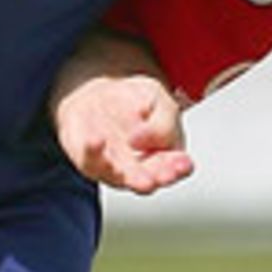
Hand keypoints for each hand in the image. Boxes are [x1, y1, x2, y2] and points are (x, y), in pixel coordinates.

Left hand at [50, 36, 194, 195]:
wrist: (98, 91)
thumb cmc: (134, 100)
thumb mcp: (156, 98)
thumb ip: (160, 122)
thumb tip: (142, 139)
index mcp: (166, 154)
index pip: (179, 167)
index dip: (181, 167)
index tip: (182, 163)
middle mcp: (141, 167)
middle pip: (151, 180)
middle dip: (154, 180)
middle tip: (156, 178)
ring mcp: (115, 168)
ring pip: (120, 179)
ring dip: (125, 178)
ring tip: (133, 174)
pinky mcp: (89, 161)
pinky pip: (89, 161)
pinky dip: (93, 153)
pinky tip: (96, 140)